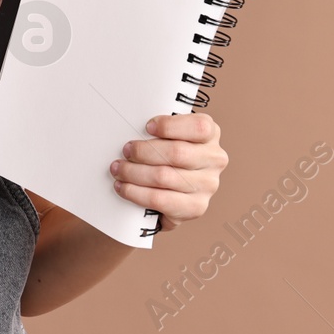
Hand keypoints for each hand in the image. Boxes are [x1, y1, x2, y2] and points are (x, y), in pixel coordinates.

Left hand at [108, 113, 226, 231]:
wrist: (176, 190)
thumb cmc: (169, 154)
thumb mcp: (170, 136)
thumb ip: (160, 130)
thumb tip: (130, 127)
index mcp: (210, 134)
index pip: (199, 127)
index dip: (170, 126)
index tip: (147, 127)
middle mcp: (214, 159)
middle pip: (177, 153)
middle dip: (144, 151)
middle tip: (126, 151)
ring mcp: (208, 185)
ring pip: (164, 177)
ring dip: (134, 173)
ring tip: (118, 169)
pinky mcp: (196, 207)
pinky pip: (160, 200)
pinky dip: (136, 193)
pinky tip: (124, 188)